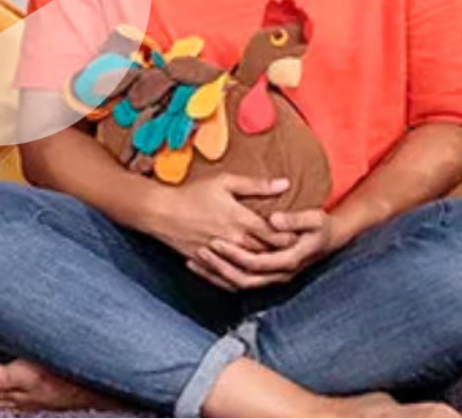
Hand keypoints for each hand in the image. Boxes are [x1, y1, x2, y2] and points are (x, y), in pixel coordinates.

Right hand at [147, 173, 297, 282]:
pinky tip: (250, 276)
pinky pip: (230, 278)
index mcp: (240, 220)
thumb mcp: (224, 182)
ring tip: (277, 265)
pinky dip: (243, 278)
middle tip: (298, 253)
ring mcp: (221, 255)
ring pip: (251, 268)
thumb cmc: (192, 194)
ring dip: (265, 268)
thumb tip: (285, 183)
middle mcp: (234, 241)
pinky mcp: (209, 263)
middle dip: (282, 254)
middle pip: (266, 253)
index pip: (275, 234)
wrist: (160, 212)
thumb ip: (256, 184)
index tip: (301, 234)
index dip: (290, 236)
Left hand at [189, 208, 341, 290]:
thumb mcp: (315, 218)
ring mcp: (272, 279)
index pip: (257, 263)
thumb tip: (274, 220)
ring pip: (239, 284)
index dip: (235, 254)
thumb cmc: (320, 227)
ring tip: (194, 260)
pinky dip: (220, 278)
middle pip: (244, 278)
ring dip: (216, 274)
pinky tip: (202, 268)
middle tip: (200, 250)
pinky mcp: (265, 277)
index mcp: (289, 261)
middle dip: (220, 266)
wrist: (329, 240)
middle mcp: (280, 275)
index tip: (216, 241)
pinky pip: (239, 283)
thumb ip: (295, 219)